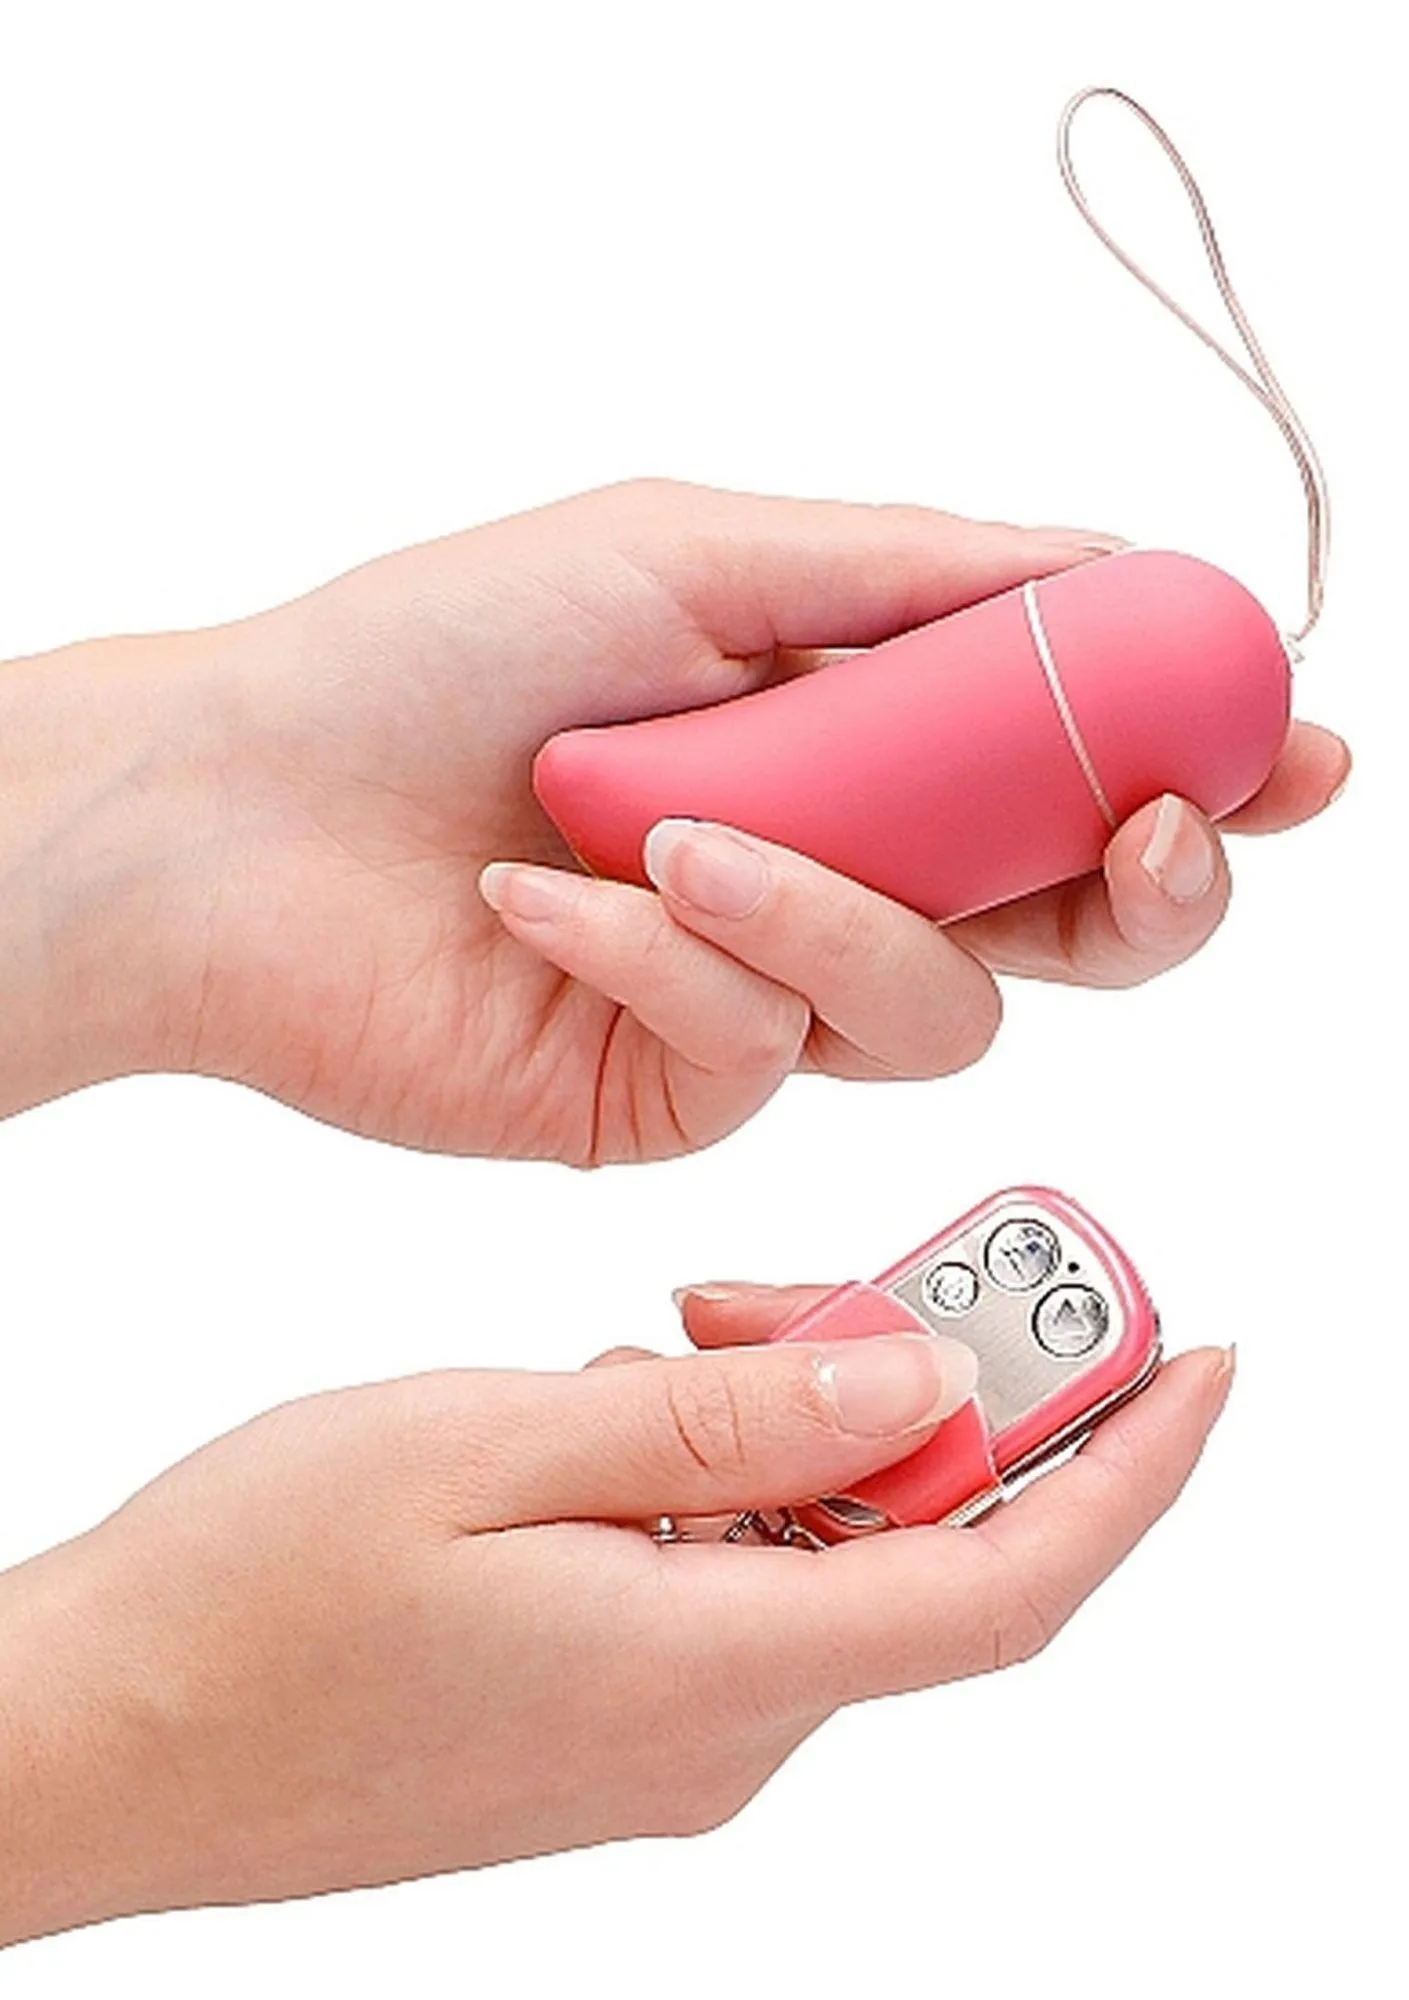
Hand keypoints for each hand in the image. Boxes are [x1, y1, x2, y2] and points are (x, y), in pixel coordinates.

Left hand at [0, 481, 1346, 1153]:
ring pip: (932, 1005)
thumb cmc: (436, 653)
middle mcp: (831, 875)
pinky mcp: (679, 1093)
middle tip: (1145, 840)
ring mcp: (761, 998)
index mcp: (850, 738)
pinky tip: (546, 895)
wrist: (237, 813)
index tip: (1282, 750)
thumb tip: (1100, 564)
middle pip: (1062, 928)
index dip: (1190, 769)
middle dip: (1134, 889)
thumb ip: (906, 574)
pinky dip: (671, 955)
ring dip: (830, 907)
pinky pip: (760, 1044)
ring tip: (671, 826)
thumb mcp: (691, 551)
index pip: (1066, 770)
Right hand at [0, 1310, 1231, 1943]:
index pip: (1005, 1586)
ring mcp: (660, 1733)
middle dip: (939, 1395)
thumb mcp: (492, 1447)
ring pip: (823, 1549)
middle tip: (864, 1268)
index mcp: (710, 1670)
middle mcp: (716, 1728)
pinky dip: (731, 1467)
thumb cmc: (255, 1587)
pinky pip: (737, 1574)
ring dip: (807, 1418)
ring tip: (697, 1309)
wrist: (102, 1738)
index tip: (1210, 1360)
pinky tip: (629, 1391)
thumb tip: (918, 1380)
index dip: (1130, 1475)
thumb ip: (724, 1422)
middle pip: (921, 1552)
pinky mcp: (605, 1710)